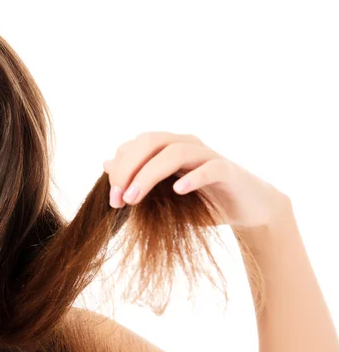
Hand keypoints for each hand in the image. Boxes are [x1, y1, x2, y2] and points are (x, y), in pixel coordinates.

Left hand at [102, 131, 289, 229]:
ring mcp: (207, 155)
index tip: (111, 199)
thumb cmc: (199, 201)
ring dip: (149, 174)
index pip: (134, 146)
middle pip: (150, 141)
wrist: (245, 210)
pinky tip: (177, 190)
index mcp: (167, 147)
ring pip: (175, 151)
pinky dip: (193, 177)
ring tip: (134, 199)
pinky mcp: (228, 170)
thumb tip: (106, 164)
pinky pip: (211, 167)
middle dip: (128, 168)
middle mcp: (186, 144)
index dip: (118, 169)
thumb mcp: (162, 195)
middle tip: (119, 199)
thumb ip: (136, 179)